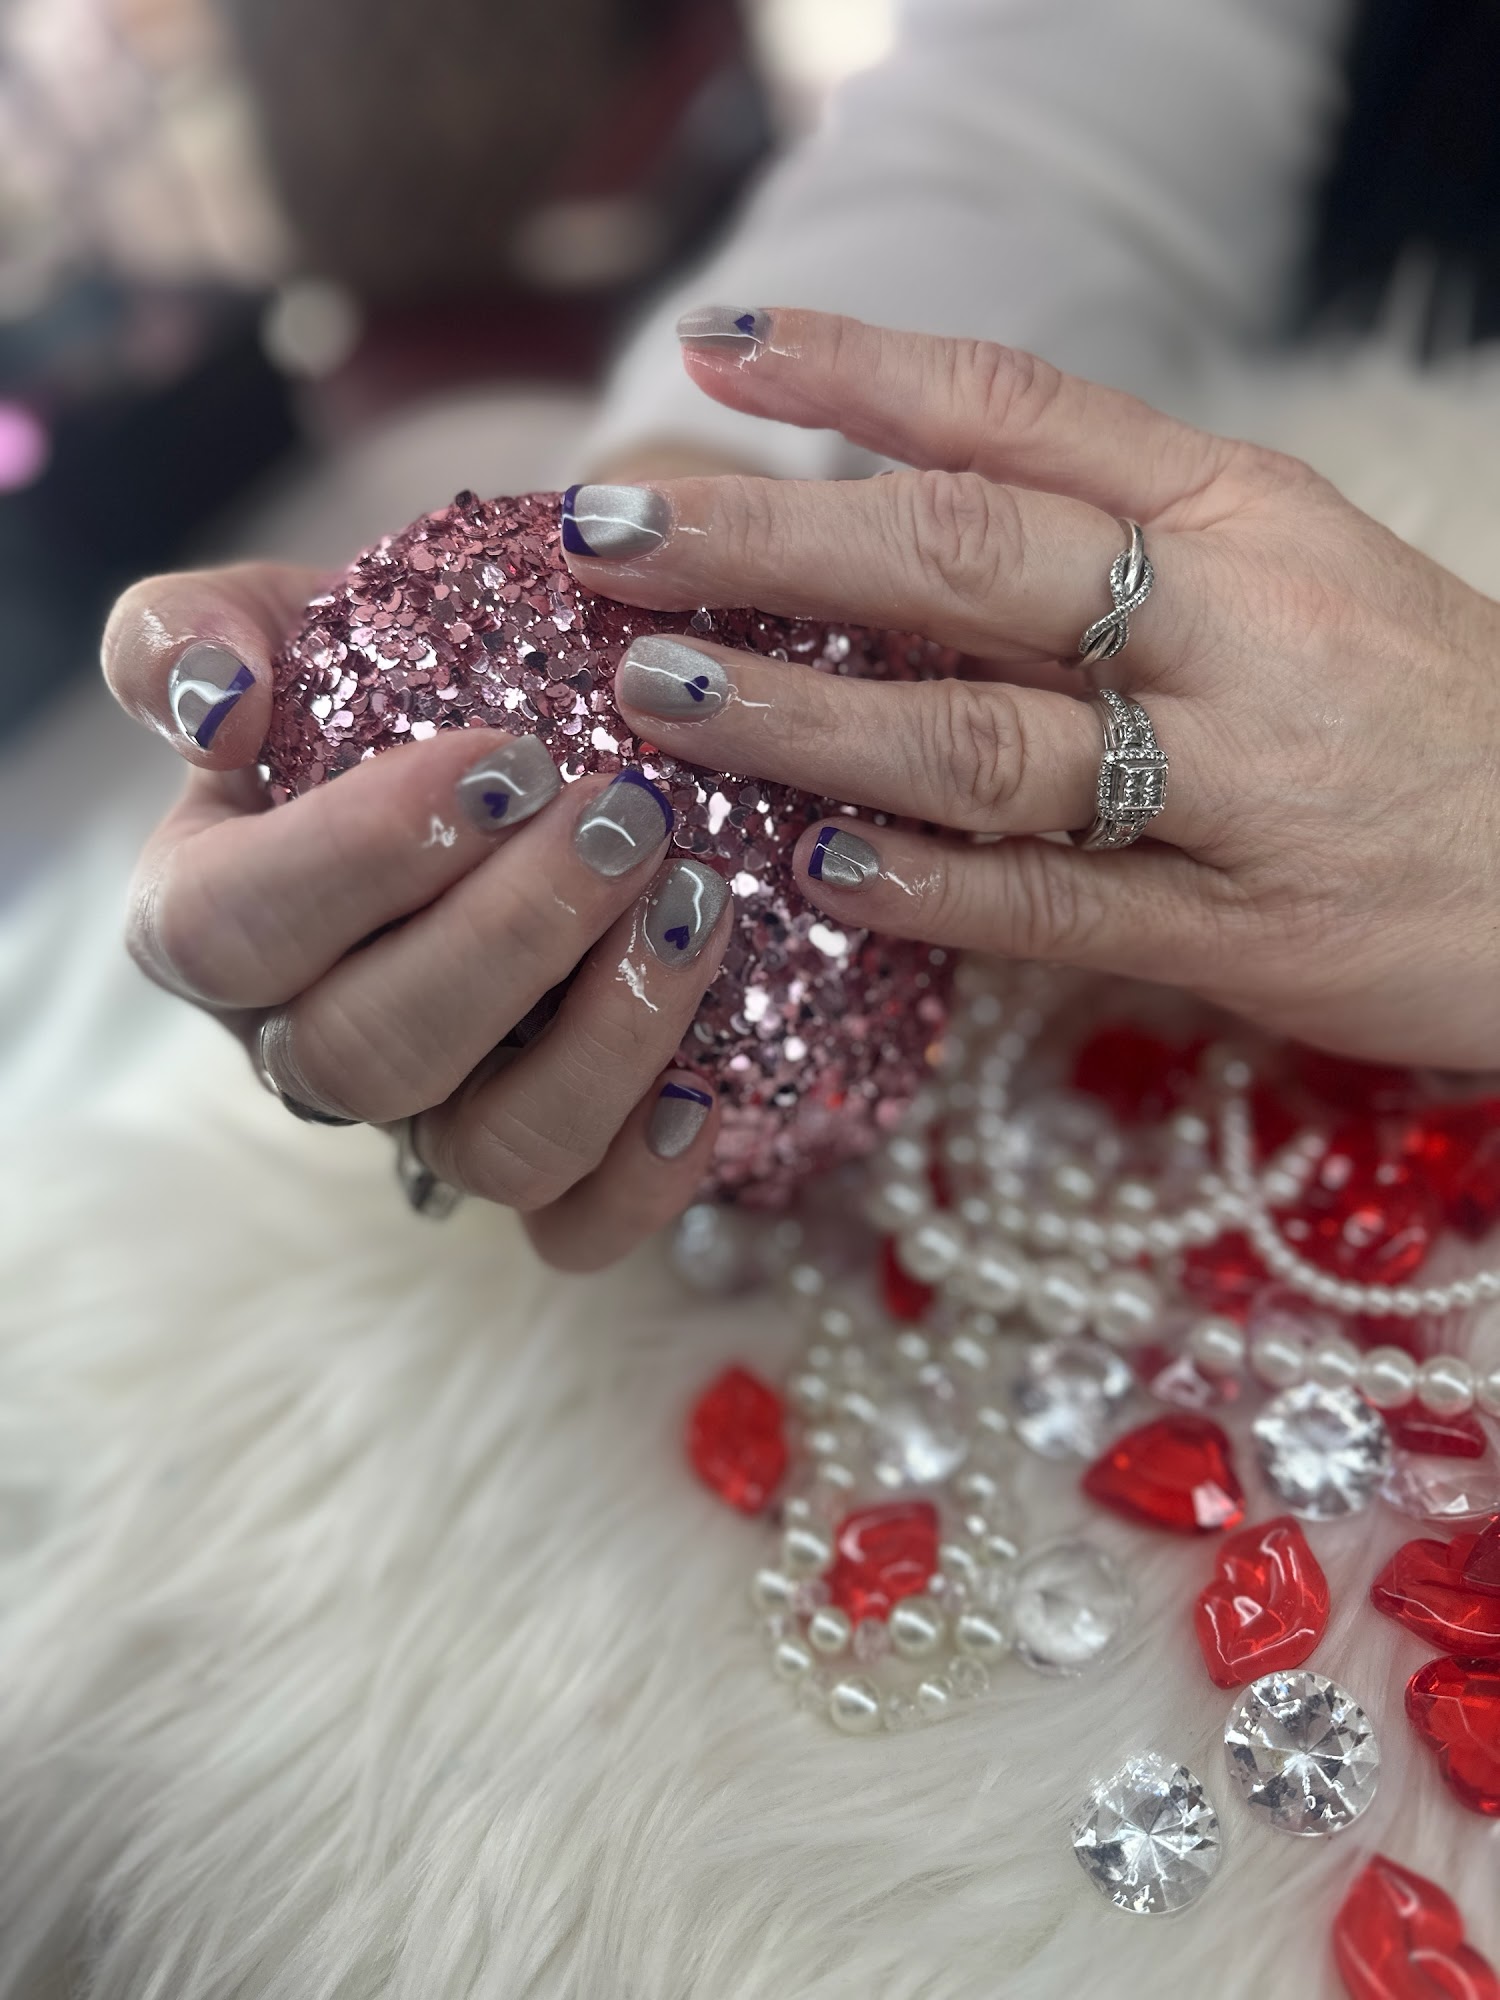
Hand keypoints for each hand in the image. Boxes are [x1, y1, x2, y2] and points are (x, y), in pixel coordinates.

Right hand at [102, 559, 732, 1269]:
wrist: (507, 734)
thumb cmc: (383, 678)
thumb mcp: (280, 623)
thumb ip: (192, 639)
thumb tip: (216, 705)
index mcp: (211, 917)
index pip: (229, 930)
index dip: (357, 858)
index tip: (503, 759)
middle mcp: (309, 1041)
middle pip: (369, 1054)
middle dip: (512, 936)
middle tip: (625, 816)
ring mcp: (431, 1114)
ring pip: (491, 1152)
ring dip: (606, 1037)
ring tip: (699, 903)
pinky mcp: (543, 1162)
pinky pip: (576, 1228)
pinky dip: (646, 1178)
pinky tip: (711, 1078)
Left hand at [559, 308, 1499, 1071]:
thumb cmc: (1409, 712)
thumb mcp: (1286, 577)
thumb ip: (1112, 556)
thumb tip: (896, 539)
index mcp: (1237, 512)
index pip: (1021, 411)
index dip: (856, 373)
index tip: (713, 351)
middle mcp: (1230, 622)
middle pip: (967, 555)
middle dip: (771, 540)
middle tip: (615, 539)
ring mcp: (1236, 779)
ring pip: (987, 735)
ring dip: (809, 714)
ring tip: (662, 696)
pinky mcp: (1244, 927)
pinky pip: (1055, 902)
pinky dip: (928, 886)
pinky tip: (815, 869)